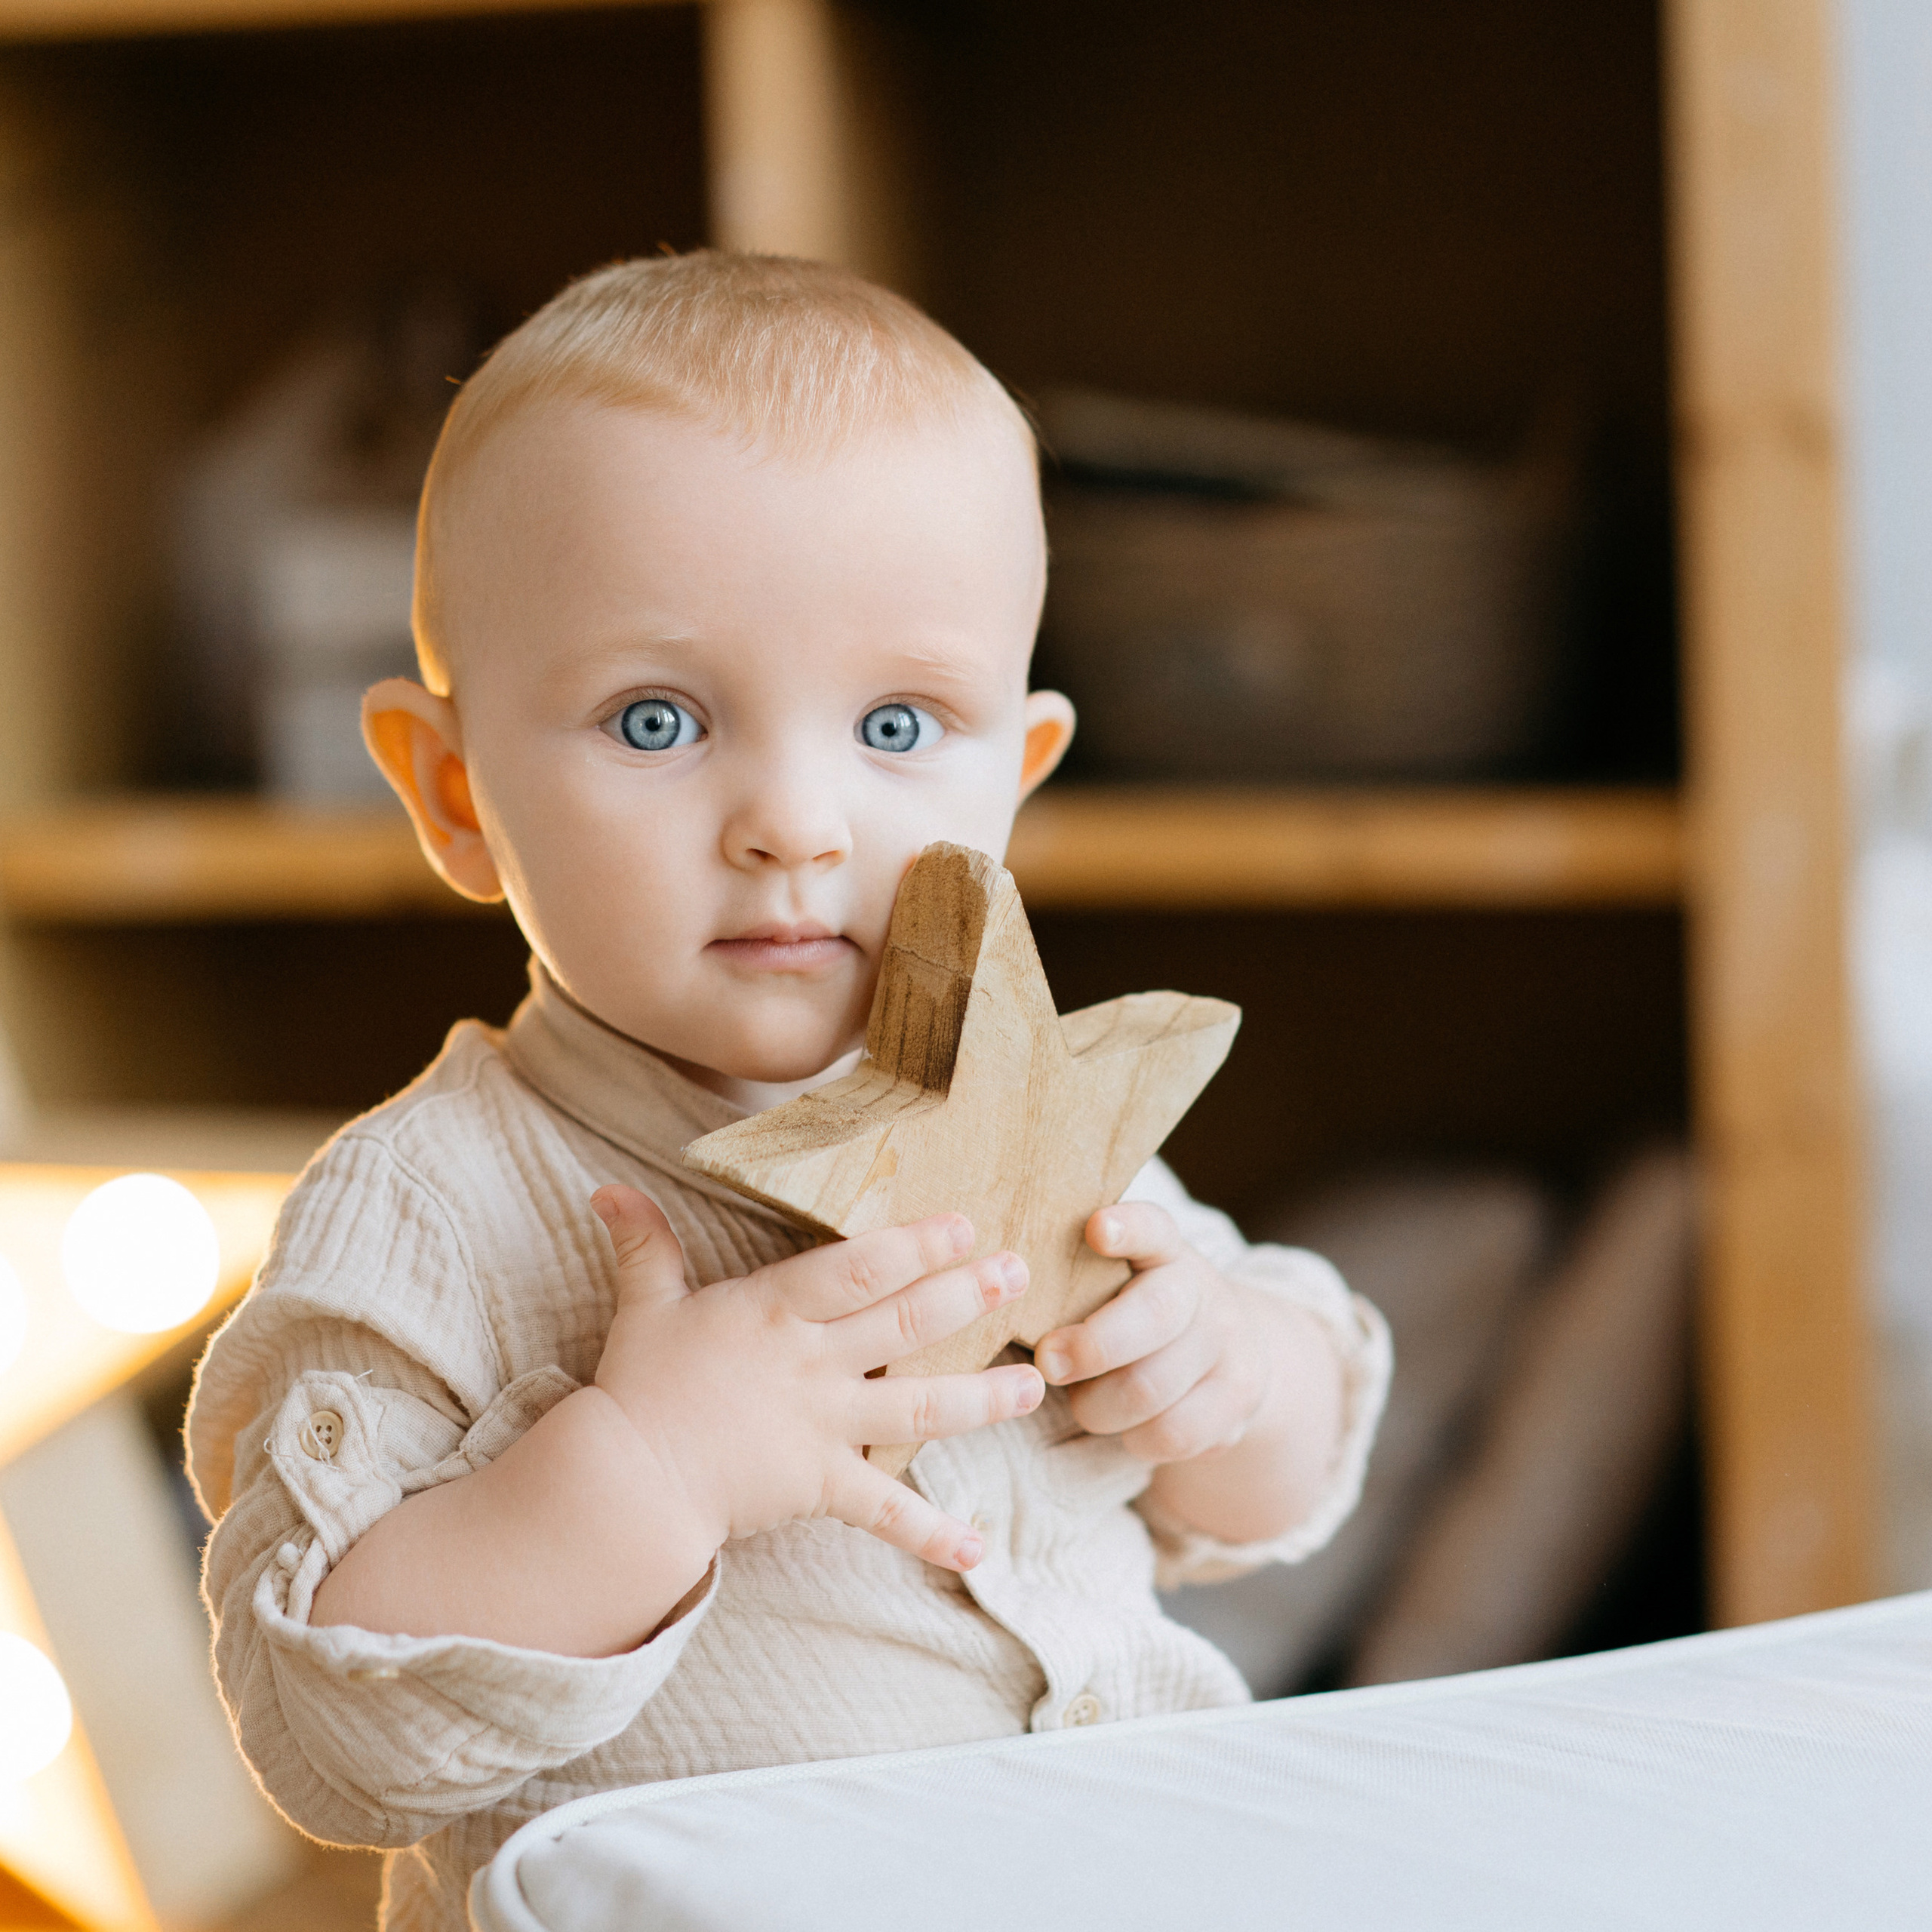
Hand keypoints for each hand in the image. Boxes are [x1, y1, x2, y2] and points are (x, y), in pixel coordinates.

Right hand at [590, 1186, 1043, 1571]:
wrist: (624, 1481)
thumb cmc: (637, 1386)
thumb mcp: (646, 1305)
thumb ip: (645, 1244)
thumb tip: (608, 1187)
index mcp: (776, 1310)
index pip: (860, 1267)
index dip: (916, 1245)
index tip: (966, 1226)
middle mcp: (812, 1364)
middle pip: (905, 1323)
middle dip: (969, 1297)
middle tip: (1022, 1273)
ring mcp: (822, 1427)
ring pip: (918, 1408)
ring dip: (981, 1398)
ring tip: (1033, 1385)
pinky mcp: (820, 1487)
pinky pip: (884, 1512)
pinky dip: (931, 1533)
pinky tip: (979, 1546)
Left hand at [1033, 1202, 1272, 1463]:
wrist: (1229, 1353)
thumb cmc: (1134, 1314)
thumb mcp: (1115, 1284)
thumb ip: (1073, 1279)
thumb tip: (993, 1295)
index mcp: (1163, 1250)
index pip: (1152, 1227)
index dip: (1128, 1228)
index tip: (1096, 1229)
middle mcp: (1201, 1290)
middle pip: (1154, 1316)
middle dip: (1092, 1346)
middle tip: (1047, 1362)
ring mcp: (1226, 1345)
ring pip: (1152, 1386)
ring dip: (1099, 1405)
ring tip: (1082, 1402)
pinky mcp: (1237, 1399)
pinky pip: (1172, 1433)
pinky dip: (1135, 1438)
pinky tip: (1127, 1428)